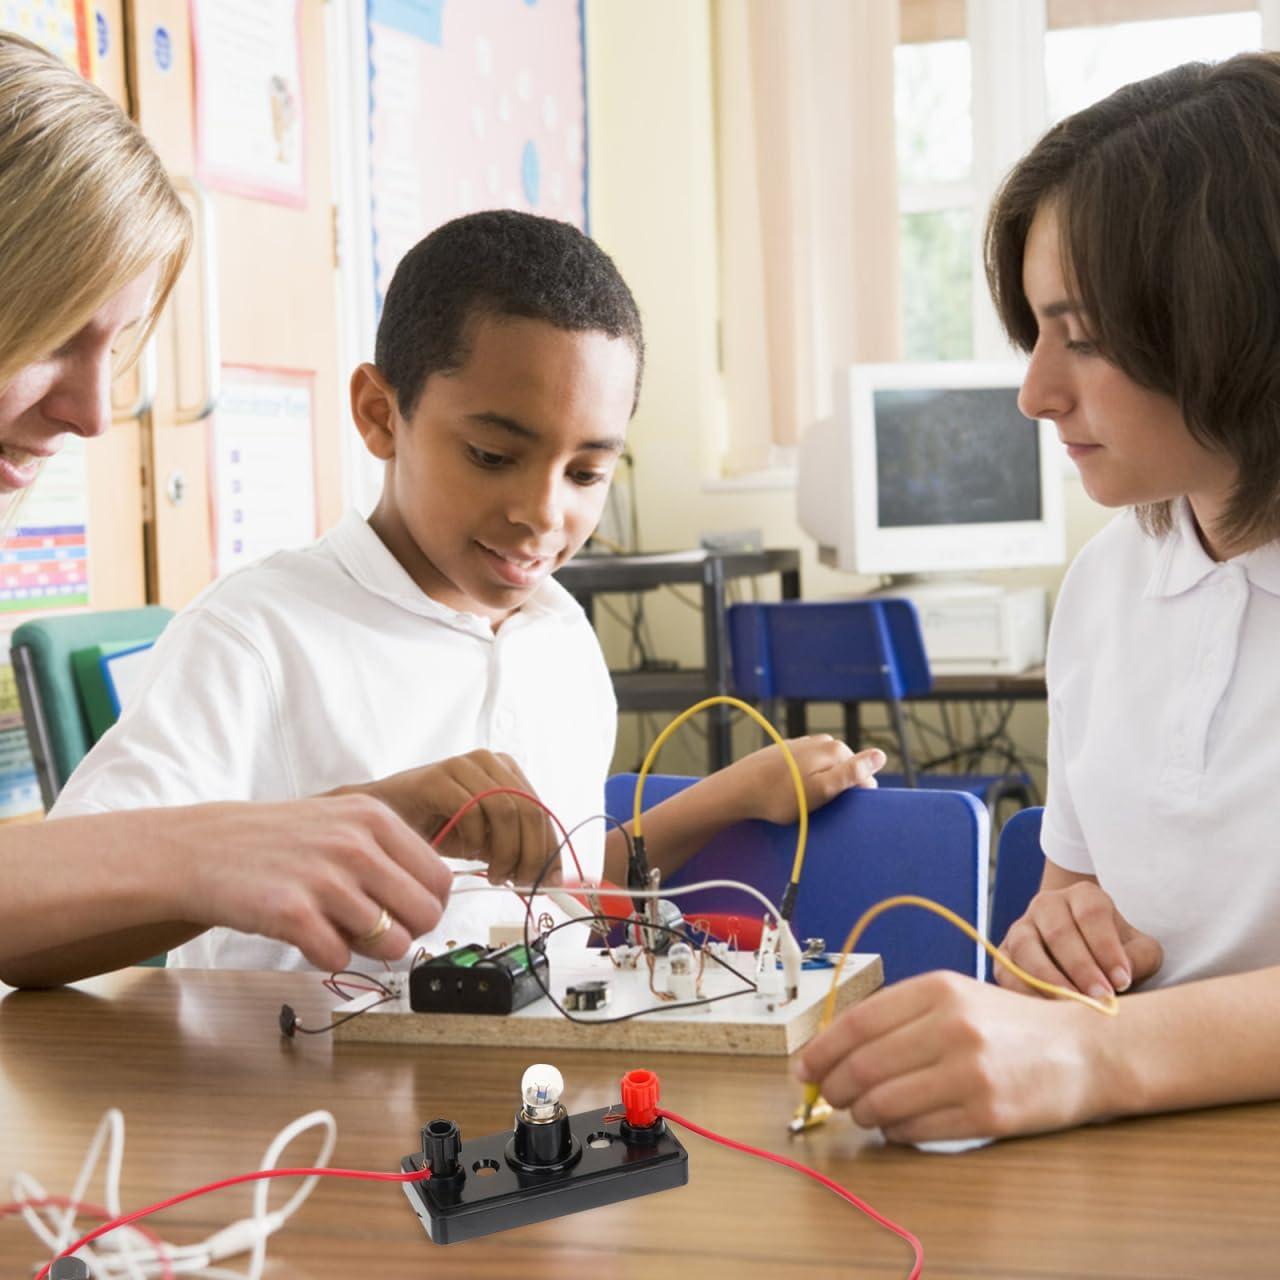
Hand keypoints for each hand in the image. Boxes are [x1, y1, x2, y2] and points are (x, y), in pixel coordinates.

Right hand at [174, 794, 452, 971]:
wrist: (198, 848)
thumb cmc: (275, 841)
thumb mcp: (341, 821)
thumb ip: (387, 852)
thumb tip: (433, 900)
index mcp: (374, 818)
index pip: (439, 880)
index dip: (426, 906)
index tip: (403, 914)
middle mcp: (355, 844)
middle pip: (424, 915)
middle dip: (403, 932)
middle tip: (370, 929)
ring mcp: (324, 878)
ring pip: (390, 943)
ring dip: (365, 948)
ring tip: (334, 928)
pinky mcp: (291, 913)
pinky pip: (339, 959)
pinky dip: (326, 957)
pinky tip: (306, 936)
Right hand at [346, 750, 560, 887]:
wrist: (382, 821)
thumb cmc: (437, 828)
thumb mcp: (486, 839)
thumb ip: (515, 847)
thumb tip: (549, 876)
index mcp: (506, 771)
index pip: (541, 810)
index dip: (550, 848)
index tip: (550, 881)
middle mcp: (489, 761)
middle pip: (529, 809)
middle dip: (531, 853)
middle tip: (521, 882)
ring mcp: (464, 765)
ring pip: (506, 809)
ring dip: (506, 851)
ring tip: (495, 874)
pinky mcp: (439, 776)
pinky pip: (473, 809)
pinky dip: (476, 839)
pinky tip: (469, 854)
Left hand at [722, 735, 884, 825]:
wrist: (737, 789)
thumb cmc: (779, 796)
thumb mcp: (821, 790)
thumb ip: (852, 773)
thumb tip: (881, 755)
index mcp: (835, 749)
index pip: (863, 775)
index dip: (856, 798)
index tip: (837, 811)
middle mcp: (821, 741)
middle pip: (845, 770)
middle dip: (838, 790)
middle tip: (817, 808)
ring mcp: (803, 745)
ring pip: (826, 769)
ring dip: (821, 786)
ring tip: (803, 803)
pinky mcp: (787, 752)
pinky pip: (808, 768)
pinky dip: (805, 782)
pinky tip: (791, 793)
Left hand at [794, 971, 1106, 1141]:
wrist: (1083, 1051)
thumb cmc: (1007, 1025)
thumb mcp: (954, 998)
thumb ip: (898, 1017)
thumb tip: (833, 1051)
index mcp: (937, 989)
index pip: (857, 1023)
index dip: (821, 1050)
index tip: (803, 1067)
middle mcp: (951, 1026)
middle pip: (864, 1065)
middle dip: (835, 1087)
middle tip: (830, 1096)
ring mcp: (970, 1071)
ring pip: (884, 1101)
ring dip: (862, 1114)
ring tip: (863, 1113)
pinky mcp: (987, 1113)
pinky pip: (917, 1128)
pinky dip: (894, 1131)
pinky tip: (895, 1126)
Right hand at [996, 881, 1162, 999]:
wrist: (1083, 948)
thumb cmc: (1116, 951)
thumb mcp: (1139, 949)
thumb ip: (1138, 958)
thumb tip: (1118, 978)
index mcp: (1083, 896)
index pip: (1092, 914)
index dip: (1106, 947)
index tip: (1122, 980)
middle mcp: (1047, 904)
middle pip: (1058, 931)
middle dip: (1080, 968)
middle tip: (1100, 998)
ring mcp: (1021, 926)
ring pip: (1025, 947)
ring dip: (1048, 979)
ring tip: (1071, 1005)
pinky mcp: (1005, 952)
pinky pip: (1005, 969)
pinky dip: (1022, 990)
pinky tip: (1045, 1010)